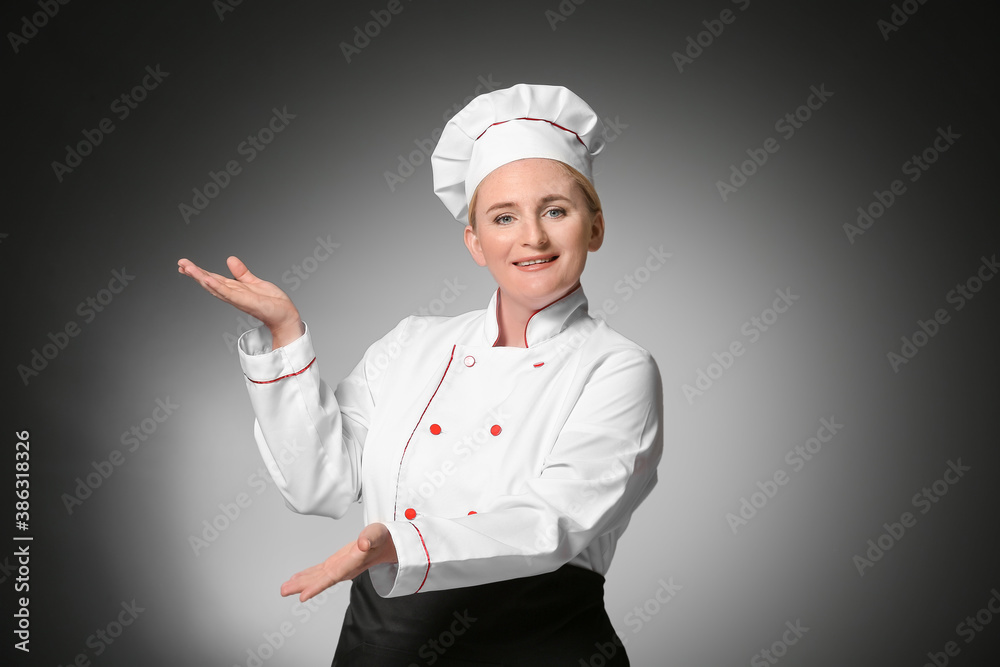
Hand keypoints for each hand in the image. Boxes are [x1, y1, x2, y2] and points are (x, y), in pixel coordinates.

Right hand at [177, 256, 302, 347]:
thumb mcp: (254, 282)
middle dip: (194, 273)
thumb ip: (241, 272)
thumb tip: (229, 259)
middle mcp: (233, 294)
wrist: (285, 315)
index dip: (199, 271)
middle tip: (180, 263)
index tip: (185, 264)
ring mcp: (237, 298)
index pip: (213, 278)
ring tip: (187, 268)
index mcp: (234, 289)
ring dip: (200, 277)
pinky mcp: (245, 301)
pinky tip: (206, 280)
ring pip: (215, 286)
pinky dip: (217, 286)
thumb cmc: (271, 302)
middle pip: (210, 282)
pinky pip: (228, 293)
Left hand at [280, 523, 397, 601]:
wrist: (391, 544)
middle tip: (283, 591)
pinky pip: (321, 571)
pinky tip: (297, 578)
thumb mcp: (379, 533)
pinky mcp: (338, 562)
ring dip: (302, 582)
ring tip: (285, 588)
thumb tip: (363, 543)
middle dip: (303, 586)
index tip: (303, 596)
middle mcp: (345, 568)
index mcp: (354, 562)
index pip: (333, 577)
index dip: (318, 586)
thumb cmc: (385, 538)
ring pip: (319, 577)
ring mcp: (341, 567)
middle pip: (322, 580)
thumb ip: (371, 537)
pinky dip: (308, 575)